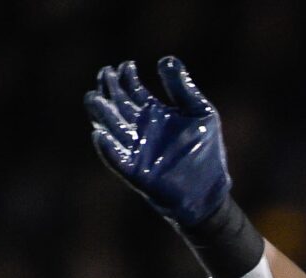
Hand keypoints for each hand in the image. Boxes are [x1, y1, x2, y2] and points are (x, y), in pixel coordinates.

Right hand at [86, 57, 232, 226]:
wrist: (210, 191)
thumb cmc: (206, 152)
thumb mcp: (201, 113)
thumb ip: (183, 88)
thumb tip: (167, 59)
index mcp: (154, 114)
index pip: (131, 90)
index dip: (125, 77)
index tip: (126, 66)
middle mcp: (140, 130)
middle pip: (116, 105)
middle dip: (108, 89)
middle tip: (105, 74)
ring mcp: (135, 150)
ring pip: (110, 127)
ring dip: (101, 113)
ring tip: (95, 97)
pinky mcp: (135, 172)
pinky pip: (116, 159)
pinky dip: (107, 148)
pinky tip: (101, 135)